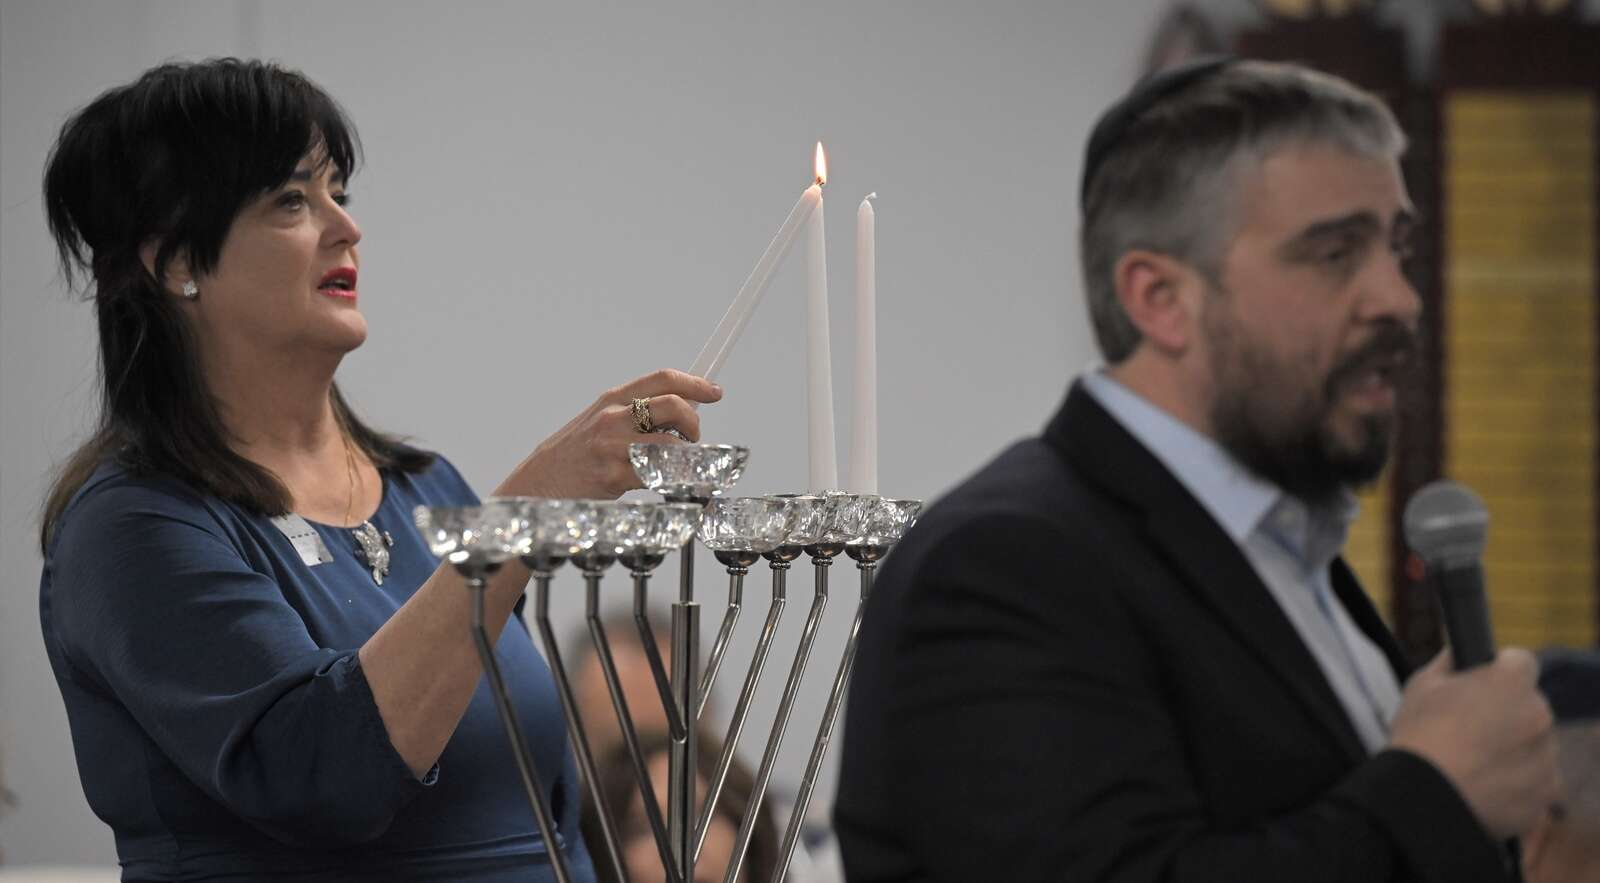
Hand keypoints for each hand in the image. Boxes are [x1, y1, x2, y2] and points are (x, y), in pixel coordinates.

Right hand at [497, 369, 722, 499]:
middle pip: (674, 406)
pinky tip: (662, 484)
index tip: (714, 391)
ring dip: (685, 457)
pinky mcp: (614, 475)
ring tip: (674, 466)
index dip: (695, 383)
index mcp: (612, 400)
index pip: (663, 379)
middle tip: (692, 439)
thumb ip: (634, 415)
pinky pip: (658, 476)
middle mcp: (613, 417)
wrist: (538, 485)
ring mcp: (613, 446)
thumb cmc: (573, 457)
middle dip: (694, 424)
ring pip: (672, 444)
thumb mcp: (599, 423)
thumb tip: (679, 415)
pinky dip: (671, 481)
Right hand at [1389, 648, 1559, 839]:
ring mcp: (1546, 757)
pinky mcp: (1546, 793)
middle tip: (1471, 728)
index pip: (1521, 662)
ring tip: (1474, 762)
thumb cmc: (1419, 735)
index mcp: (1511, 683)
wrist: (1422, 796)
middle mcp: (1539, 716)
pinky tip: (1485, 785)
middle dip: (1507, 712)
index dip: (1500, 670)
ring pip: (1534, 745)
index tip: (1483, 683)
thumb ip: (1448, 665)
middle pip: (1530, 706)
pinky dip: (1518, 783)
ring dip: (1514, 748)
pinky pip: (1537, 782)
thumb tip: (1457, 655)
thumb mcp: (1422, 685)